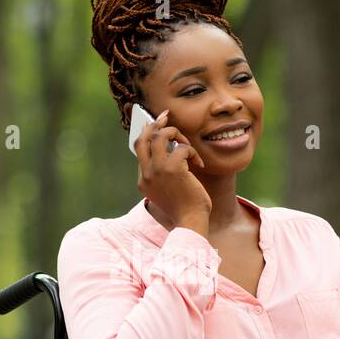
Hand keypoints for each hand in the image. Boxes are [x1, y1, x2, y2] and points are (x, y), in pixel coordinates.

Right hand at [135, 109, 211, 228]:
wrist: (190, 222)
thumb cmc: (184, 208)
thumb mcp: (167, 191)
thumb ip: (163, 173)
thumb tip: (171, 150)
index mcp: (143, 180)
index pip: (140, 151)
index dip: (148, 136)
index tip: (155, 125)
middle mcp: (146, 174)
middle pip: (143, 139)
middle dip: (154, 124)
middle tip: (165, 116)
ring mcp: (157, 170)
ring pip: (160, 136)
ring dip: (176, 134)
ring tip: (187, 144)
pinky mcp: (172, 168)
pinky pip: (182, 148)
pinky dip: (193, 152)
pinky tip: (199, 165)